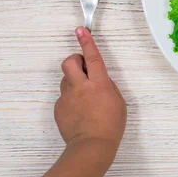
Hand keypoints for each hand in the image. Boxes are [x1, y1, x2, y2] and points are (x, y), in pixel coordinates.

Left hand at [56, 27, 126, 154]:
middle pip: (69, 62)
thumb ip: (108, 86)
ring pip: (66, 79)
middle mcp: (81, 88)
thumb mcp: (118, 102)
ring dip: (74, 81)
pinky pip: (64, 97)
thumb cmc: (111, 125)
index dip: (87, 42)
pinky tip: (80, 112)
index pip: (93, 58)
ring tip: (85, 97)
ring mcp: (67, 98)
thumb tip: (99, 80)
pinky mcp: (59, 108)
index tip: (81, 30)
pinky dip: (71, 100)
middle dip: (74, 59)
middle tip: (83, 67)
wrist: (92, 146)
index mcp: (99, 84)